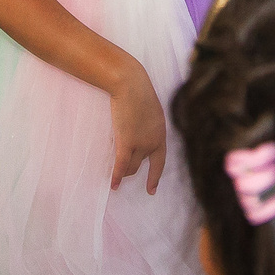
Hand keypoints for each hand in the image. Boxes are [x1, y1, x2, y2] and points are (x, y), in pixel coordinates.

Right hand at [108, 65, 167, 192]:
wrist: (131, 84)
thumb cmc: (138, 91)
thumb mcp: (150, 110)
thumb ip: (148, 125)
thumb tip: (140, 132)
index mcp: (161, 133)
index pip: (160, 160)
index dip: (155, 176)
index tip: (152, 189)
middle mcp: (153, 141)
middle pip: (141, 164)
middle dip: (132, 169)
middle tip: (126, 177)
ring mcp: (141, 143)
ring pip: (131, 166)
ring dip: (123, 171)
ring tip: (116, 176)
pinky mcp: (127, 142)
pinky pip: (121, 165)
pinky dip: (117, 176)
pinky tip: (113, 185)